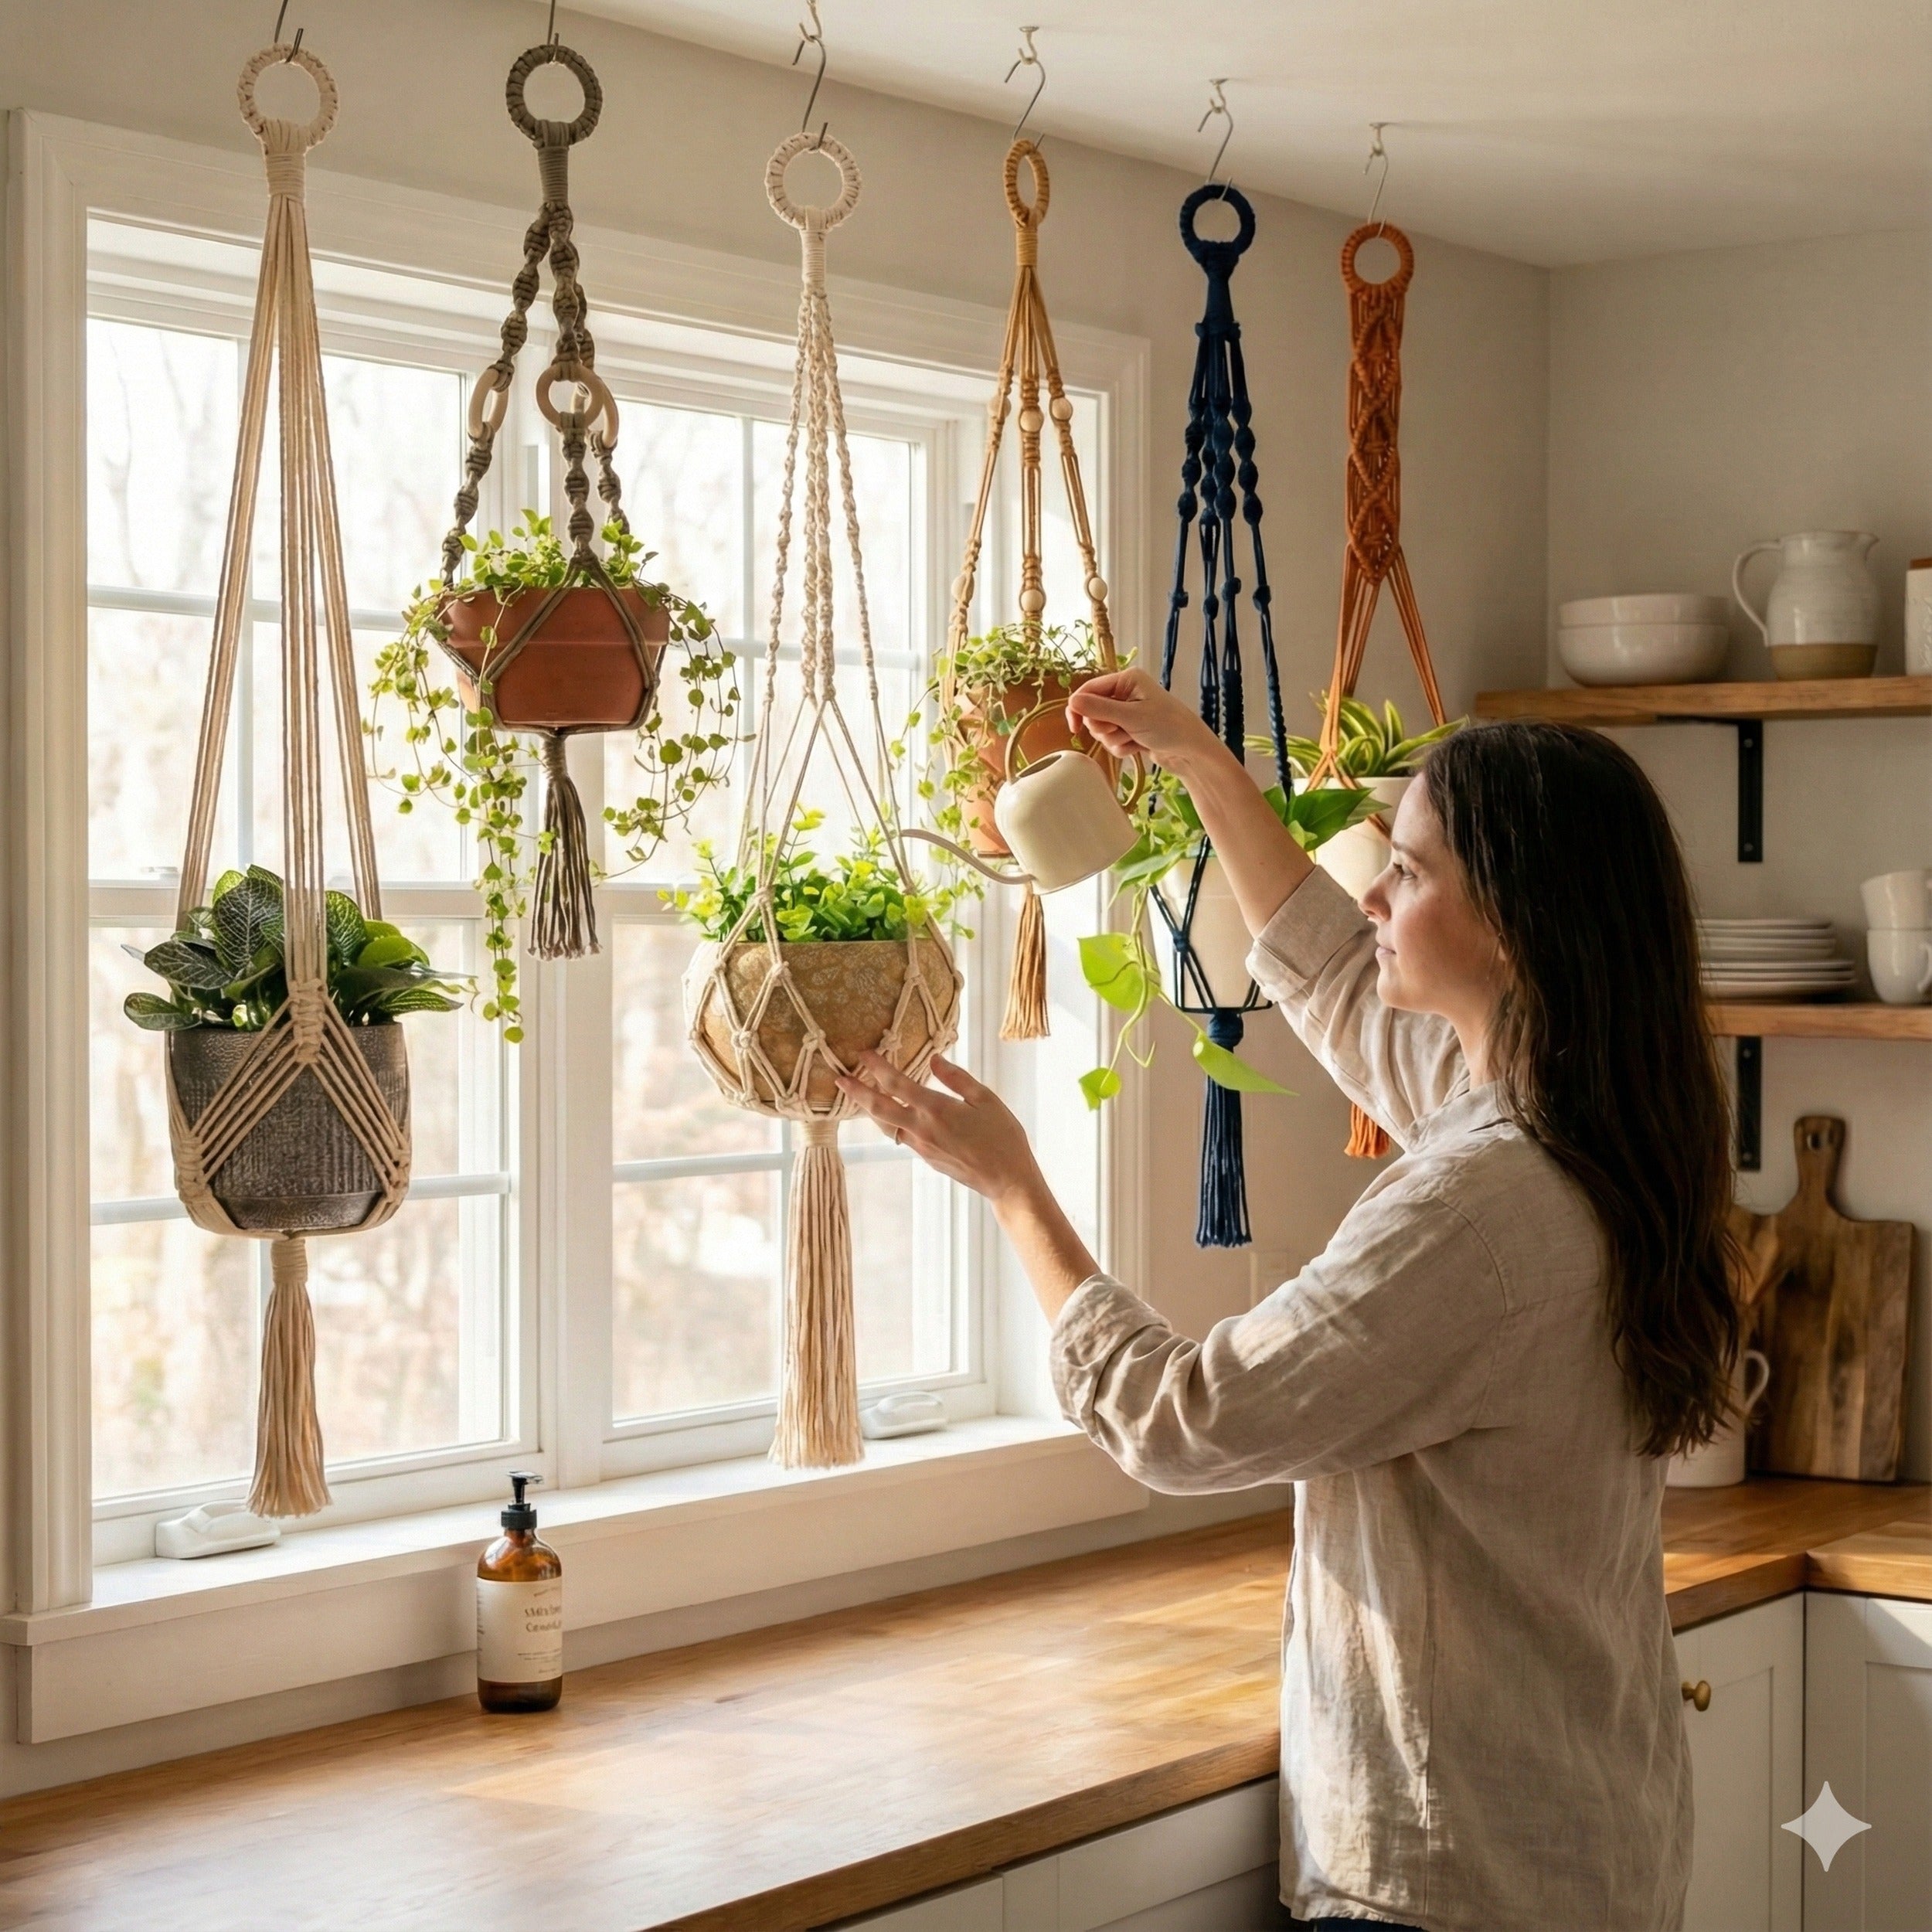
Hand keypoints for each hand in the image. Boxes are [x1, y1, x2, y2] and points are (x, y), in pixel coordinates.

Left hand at [837, 1052, 1041, 1208]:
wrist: (1006, 1180)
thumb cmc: (1002, 1137)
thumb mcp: (985, 1099)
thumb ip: (956, 1078)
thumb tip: (933, 1059)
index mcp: (936, 1109)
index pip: (897, 1083)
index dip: (877, 1067)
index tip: (864, 1053)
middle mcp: (922, 1129)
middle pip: (879, 1108)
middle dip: (857, 1092)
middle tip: (840, 1078)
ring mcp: (921, 1147)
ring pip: (886, 1125)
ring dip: (870, 1109)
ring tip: (858, 1095)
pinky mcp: (926, 1158)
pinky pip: (901, 1136)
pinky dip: (889, 1122)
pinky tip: (891, 1114)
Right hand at [1067, 666, 1227, 775]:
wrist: (1191, 752)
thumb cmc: (1168, 727)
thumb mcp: (1131, 717)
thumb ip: (1100, 710)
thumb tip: (1072, 701)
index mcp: (1127, 679)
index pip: (1089, 690)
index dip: (1078, 708)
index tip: (1074, 729)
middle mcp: (1126, 692)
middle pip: (1093, 712)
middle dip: (1104, 728)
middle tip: (1121, 730)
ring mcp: (1128, 713)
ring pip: (1102, 730)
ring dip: (1115, 740)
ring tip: (1135, 739)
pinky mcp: (1131, 730)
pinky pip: (1113, 741)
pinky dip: (1122, 747)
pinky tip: (1139, 747)